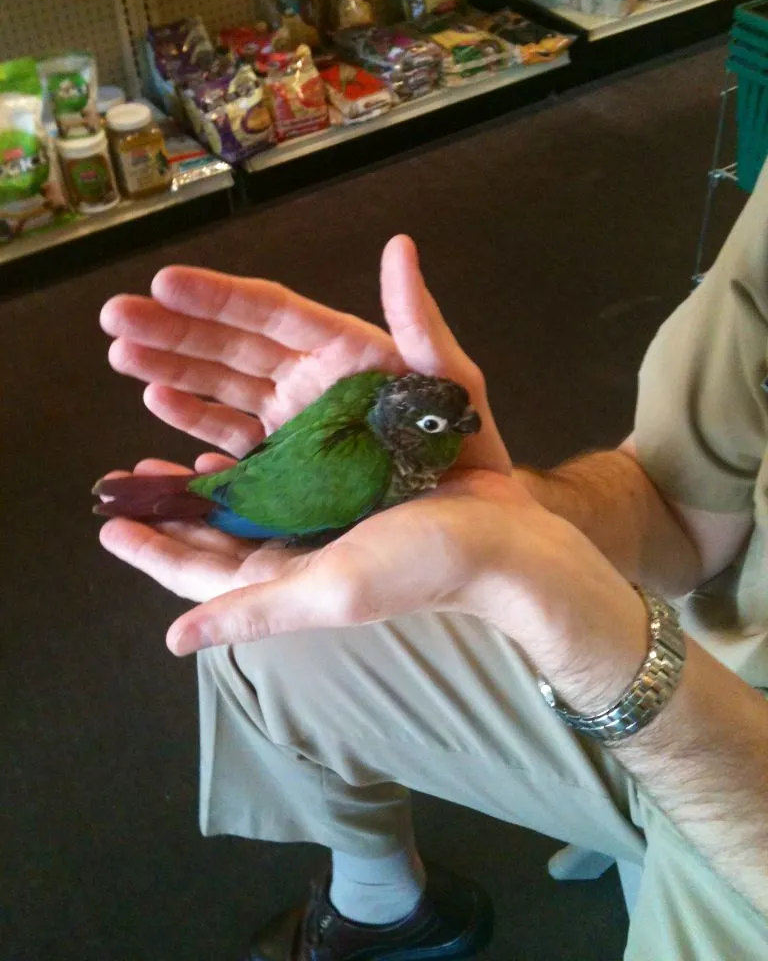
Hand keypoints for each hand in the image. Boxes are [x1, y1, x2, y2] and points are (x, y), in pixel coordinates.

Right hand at [99, 234, 510, 473]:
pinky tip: (160, 405)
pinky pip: (231, 443)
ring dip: (171, 370)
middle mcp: (310, 382)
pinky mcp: (284, 472)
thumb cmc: (467, 448)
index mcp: (345, 352)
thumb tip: (399, 246)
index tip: (166, 280)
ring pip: (222, 390)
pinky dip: (194, 428)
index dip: (220, 296)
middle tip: (115, 316)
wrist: (473, 523)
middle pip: (232, 346)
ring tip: (122, 356)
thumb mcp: (452, 382)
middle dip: (173, 329)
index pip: (273, 314)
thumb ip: (420, 321)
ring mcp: (294, 427)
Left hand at [99, 456, 644, 713]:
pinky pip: (282, 474)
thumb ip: (254, 612)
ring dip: (201, 481)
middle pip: (213, 534)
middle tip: (128, 477)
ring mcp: (320, 520)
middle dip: (168, 510)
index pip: (198, 574)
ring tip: (165, 453)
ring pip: (242, 501)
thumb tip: (173, 642)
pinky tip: (231, 441)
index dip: (152, 550)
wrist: (502, 541)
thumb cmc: (418, 566)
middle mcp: (294, 550)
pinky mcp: (345, 489)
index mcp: (283, 578)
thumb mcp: (331, 590)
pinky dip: (250, 460)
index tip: (107, 523)